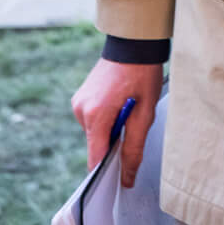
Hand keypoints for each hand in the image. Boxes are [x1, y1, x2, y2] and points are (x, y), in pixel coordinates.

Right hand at [70, 57, 163, 187]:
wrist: (133, 44)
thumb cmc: (142, 75)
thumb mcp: (145, 114)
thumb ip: (134, 148)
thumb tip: (127, 178)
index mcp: (96, 115)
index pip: (95, 158)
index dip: (106, 172)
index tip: (119, 180)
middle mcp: (81, 110)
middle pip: (96, 145)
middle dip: (114, 144)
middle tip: (134, 125)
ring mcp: (78, 102)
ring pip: (95, 133)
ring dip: (111, 130)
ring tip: (128, 109)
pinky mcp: (80, 97)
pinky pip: (92, 120)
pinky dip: (106, 120)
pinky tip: (119, 104)